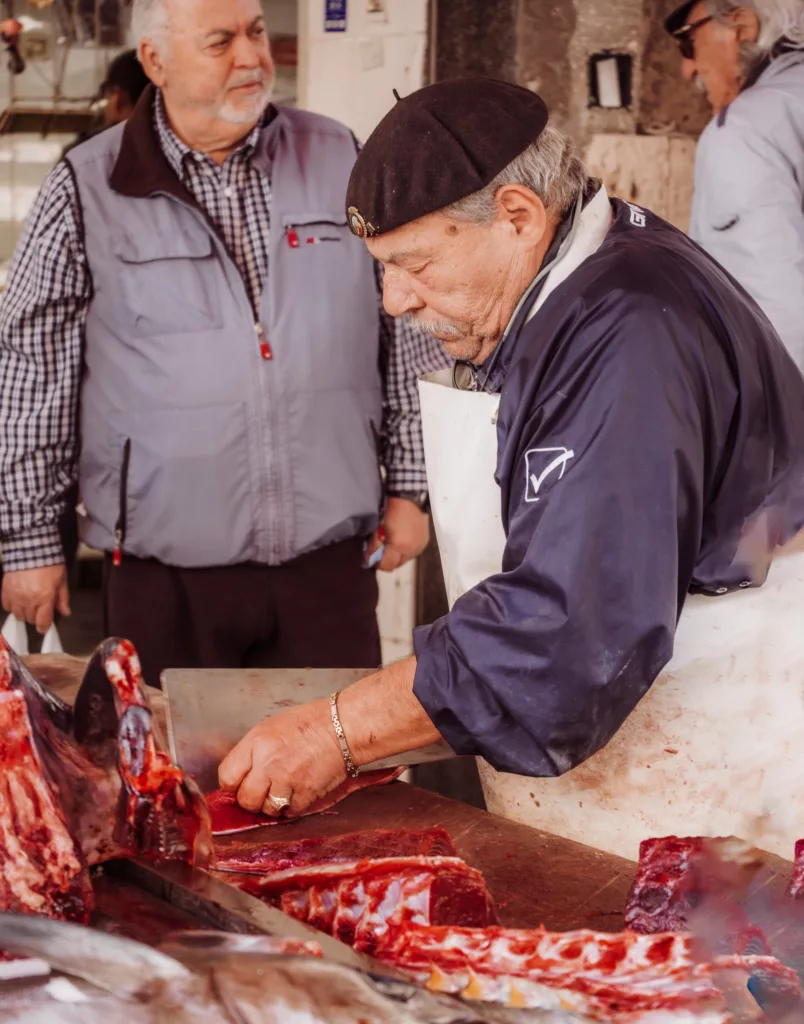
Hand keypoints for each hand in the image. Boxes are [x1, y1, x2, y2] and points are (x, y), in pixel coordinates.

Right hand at [1, 564, 69, 633]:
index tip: (45, 627)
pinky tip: (18, 600)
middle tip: (40, 610)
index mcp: (45, 598)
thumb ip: (62, 598)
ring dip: (25, 613)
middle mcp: (29, 600)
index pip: (43, 622)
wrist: (31, 549)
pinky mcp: (6, 591)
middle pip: (31, 619)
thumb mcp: (61, 580)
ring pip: (18, 615)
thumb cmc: (49, 563)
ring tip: (29, 605)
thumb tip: (65, 612)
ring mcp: (15, 596)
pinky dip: (13, 606)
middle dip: (36, 617)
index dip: (44, 627)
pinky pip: (7, 606)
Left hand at [218, 698, 346, 817]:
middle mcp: (268, 763)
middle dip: (252, 798)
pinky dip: (294, 806)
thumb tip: (240, 776)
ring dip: (274, 804)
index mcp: (257, 743)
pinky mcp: (306, 794)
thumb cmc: (310, 723)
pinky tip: (300, 790)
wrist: (344, 727)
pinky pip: (290, 812)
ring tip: (285, 788)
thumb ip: (252, 753)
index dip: (234, 783)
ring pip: (267, 810)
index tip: (241, 783)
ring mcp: (288, 781)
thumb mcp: (271, 728)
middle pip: (245, 799)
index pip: (227, 777)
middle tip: (263, 790)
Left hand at [375, 497, 429, 572]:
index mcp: (399, 546)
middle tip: (380, 550)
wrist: (410, 497)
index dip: (376, 563)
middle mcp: (412, 550)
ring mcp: (420, 547)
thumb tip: (368, 557)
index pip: (386, 566)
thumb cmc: (391, 509)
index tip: (370, 557)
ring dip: (396, 555)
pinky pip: (412, 553)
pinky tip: (400, 540)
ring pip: (404, 560)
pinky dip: (404, 550)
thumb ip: (374, 544)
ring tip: (391, 544)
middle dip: (387, 560)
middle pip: (396, 565)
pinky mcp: (424, 542)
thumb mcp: (378, 527)